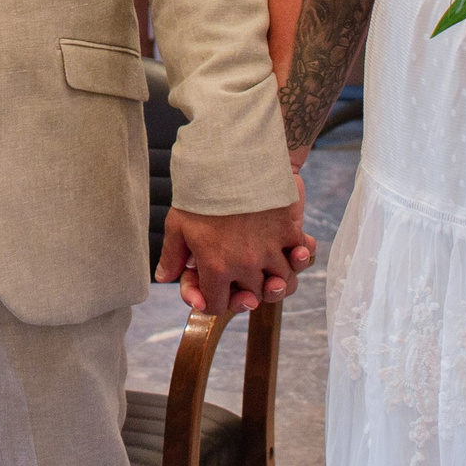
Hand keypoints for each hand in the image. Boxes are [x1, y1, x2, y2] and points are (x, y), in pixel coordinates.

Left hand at [156, 204, 310, 314]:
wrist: (233, 160)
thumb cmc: (201, 193)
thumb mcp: (178, 224)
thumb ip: (172, 256)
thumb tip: (163, 278)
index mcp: (216, 267)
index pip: (217, 305)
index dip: (212, 302)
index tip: (212, 291)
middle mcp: (246, 264)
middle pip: (254, 296)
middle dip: (247, 292)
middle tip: (242, 280)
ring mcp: (269, 250)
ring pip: (283, 282)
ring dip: (278, 280)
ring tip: (270, 271)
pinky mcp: (287, 232)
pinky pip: (302, 256)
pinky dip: (300, 256)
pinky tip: (290, 251)